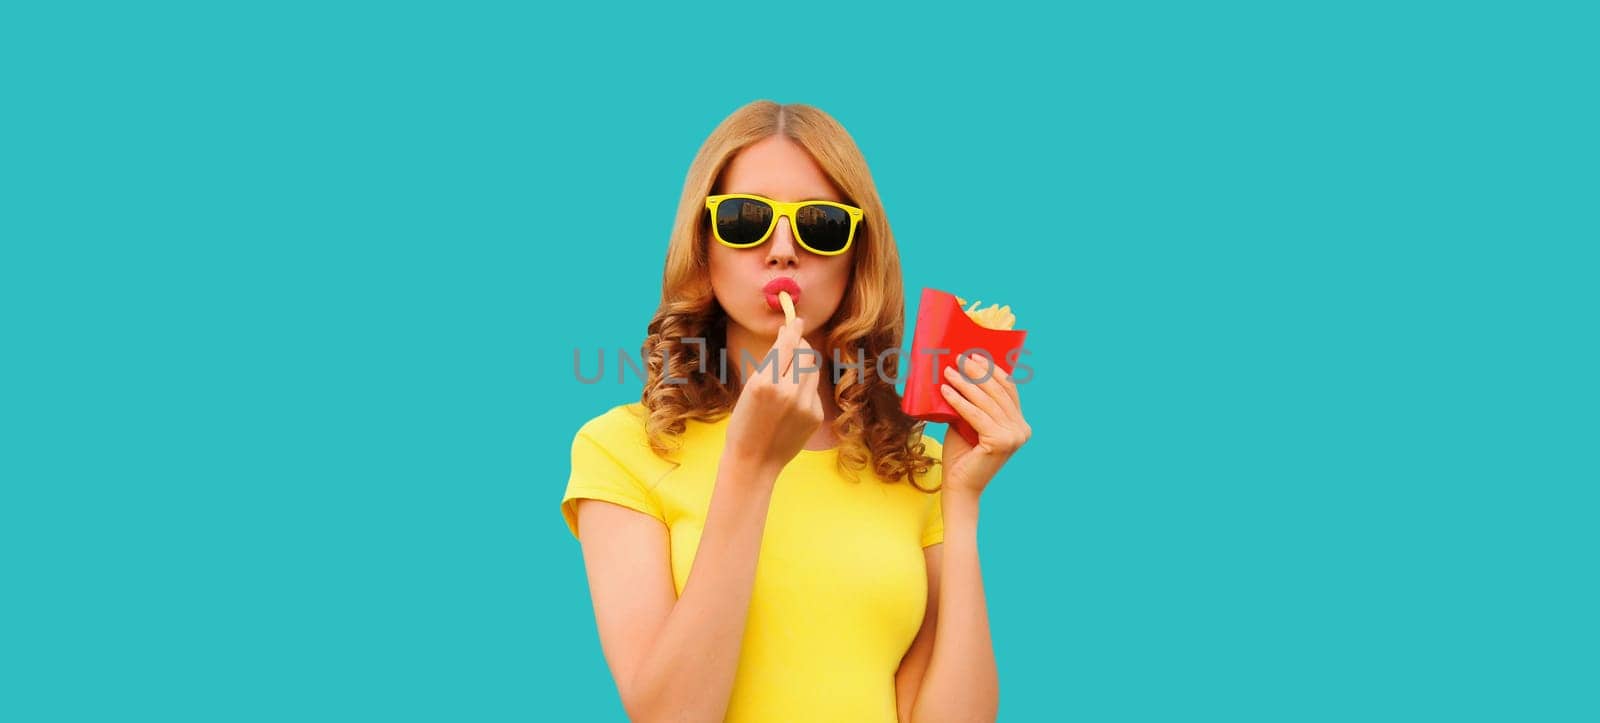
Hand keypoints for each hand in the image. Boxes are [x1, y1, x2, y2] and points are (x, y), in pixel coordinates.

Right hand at [724, 315, 823, 479]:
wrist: (754, 461)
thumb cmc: (744, 424)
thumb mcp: (750, 389)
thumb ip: (772, 364)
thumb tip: (790, 336)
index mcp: (765, 382)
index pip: (787, 345)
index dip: (793, 330)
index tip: (797, 320)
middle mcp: (788, 392)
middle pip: (806, 354)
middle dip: (801, 347)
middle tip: (793, 347)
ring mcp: (805, 405)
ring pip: (813, 371)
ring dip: (803, 369)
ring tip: (787, 382)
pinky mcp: (815, 416)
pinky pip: (814, 391)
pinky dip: (805, 390)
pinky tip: (791, 404)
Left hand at [939, 352, 1030, 497]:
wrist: (959, 486)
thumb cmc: (962, 454)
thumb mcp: (969, 422)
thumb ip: (973, 402)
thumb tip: (961, 372)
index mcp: (1020, 424)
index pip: (1008, 390)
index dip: (992, 370)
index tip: (975, 355)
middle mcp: (1022, 429)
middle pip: (998, 392)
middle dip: (978, 372)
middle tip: (959, 358)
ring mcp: (1014, 436)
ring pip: (986, 402)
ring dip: (966, 384)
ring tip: (949, 371)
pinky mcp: (1001, 441)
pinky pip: (976, 415)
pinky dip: (960, 401)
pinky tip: (946, 390)